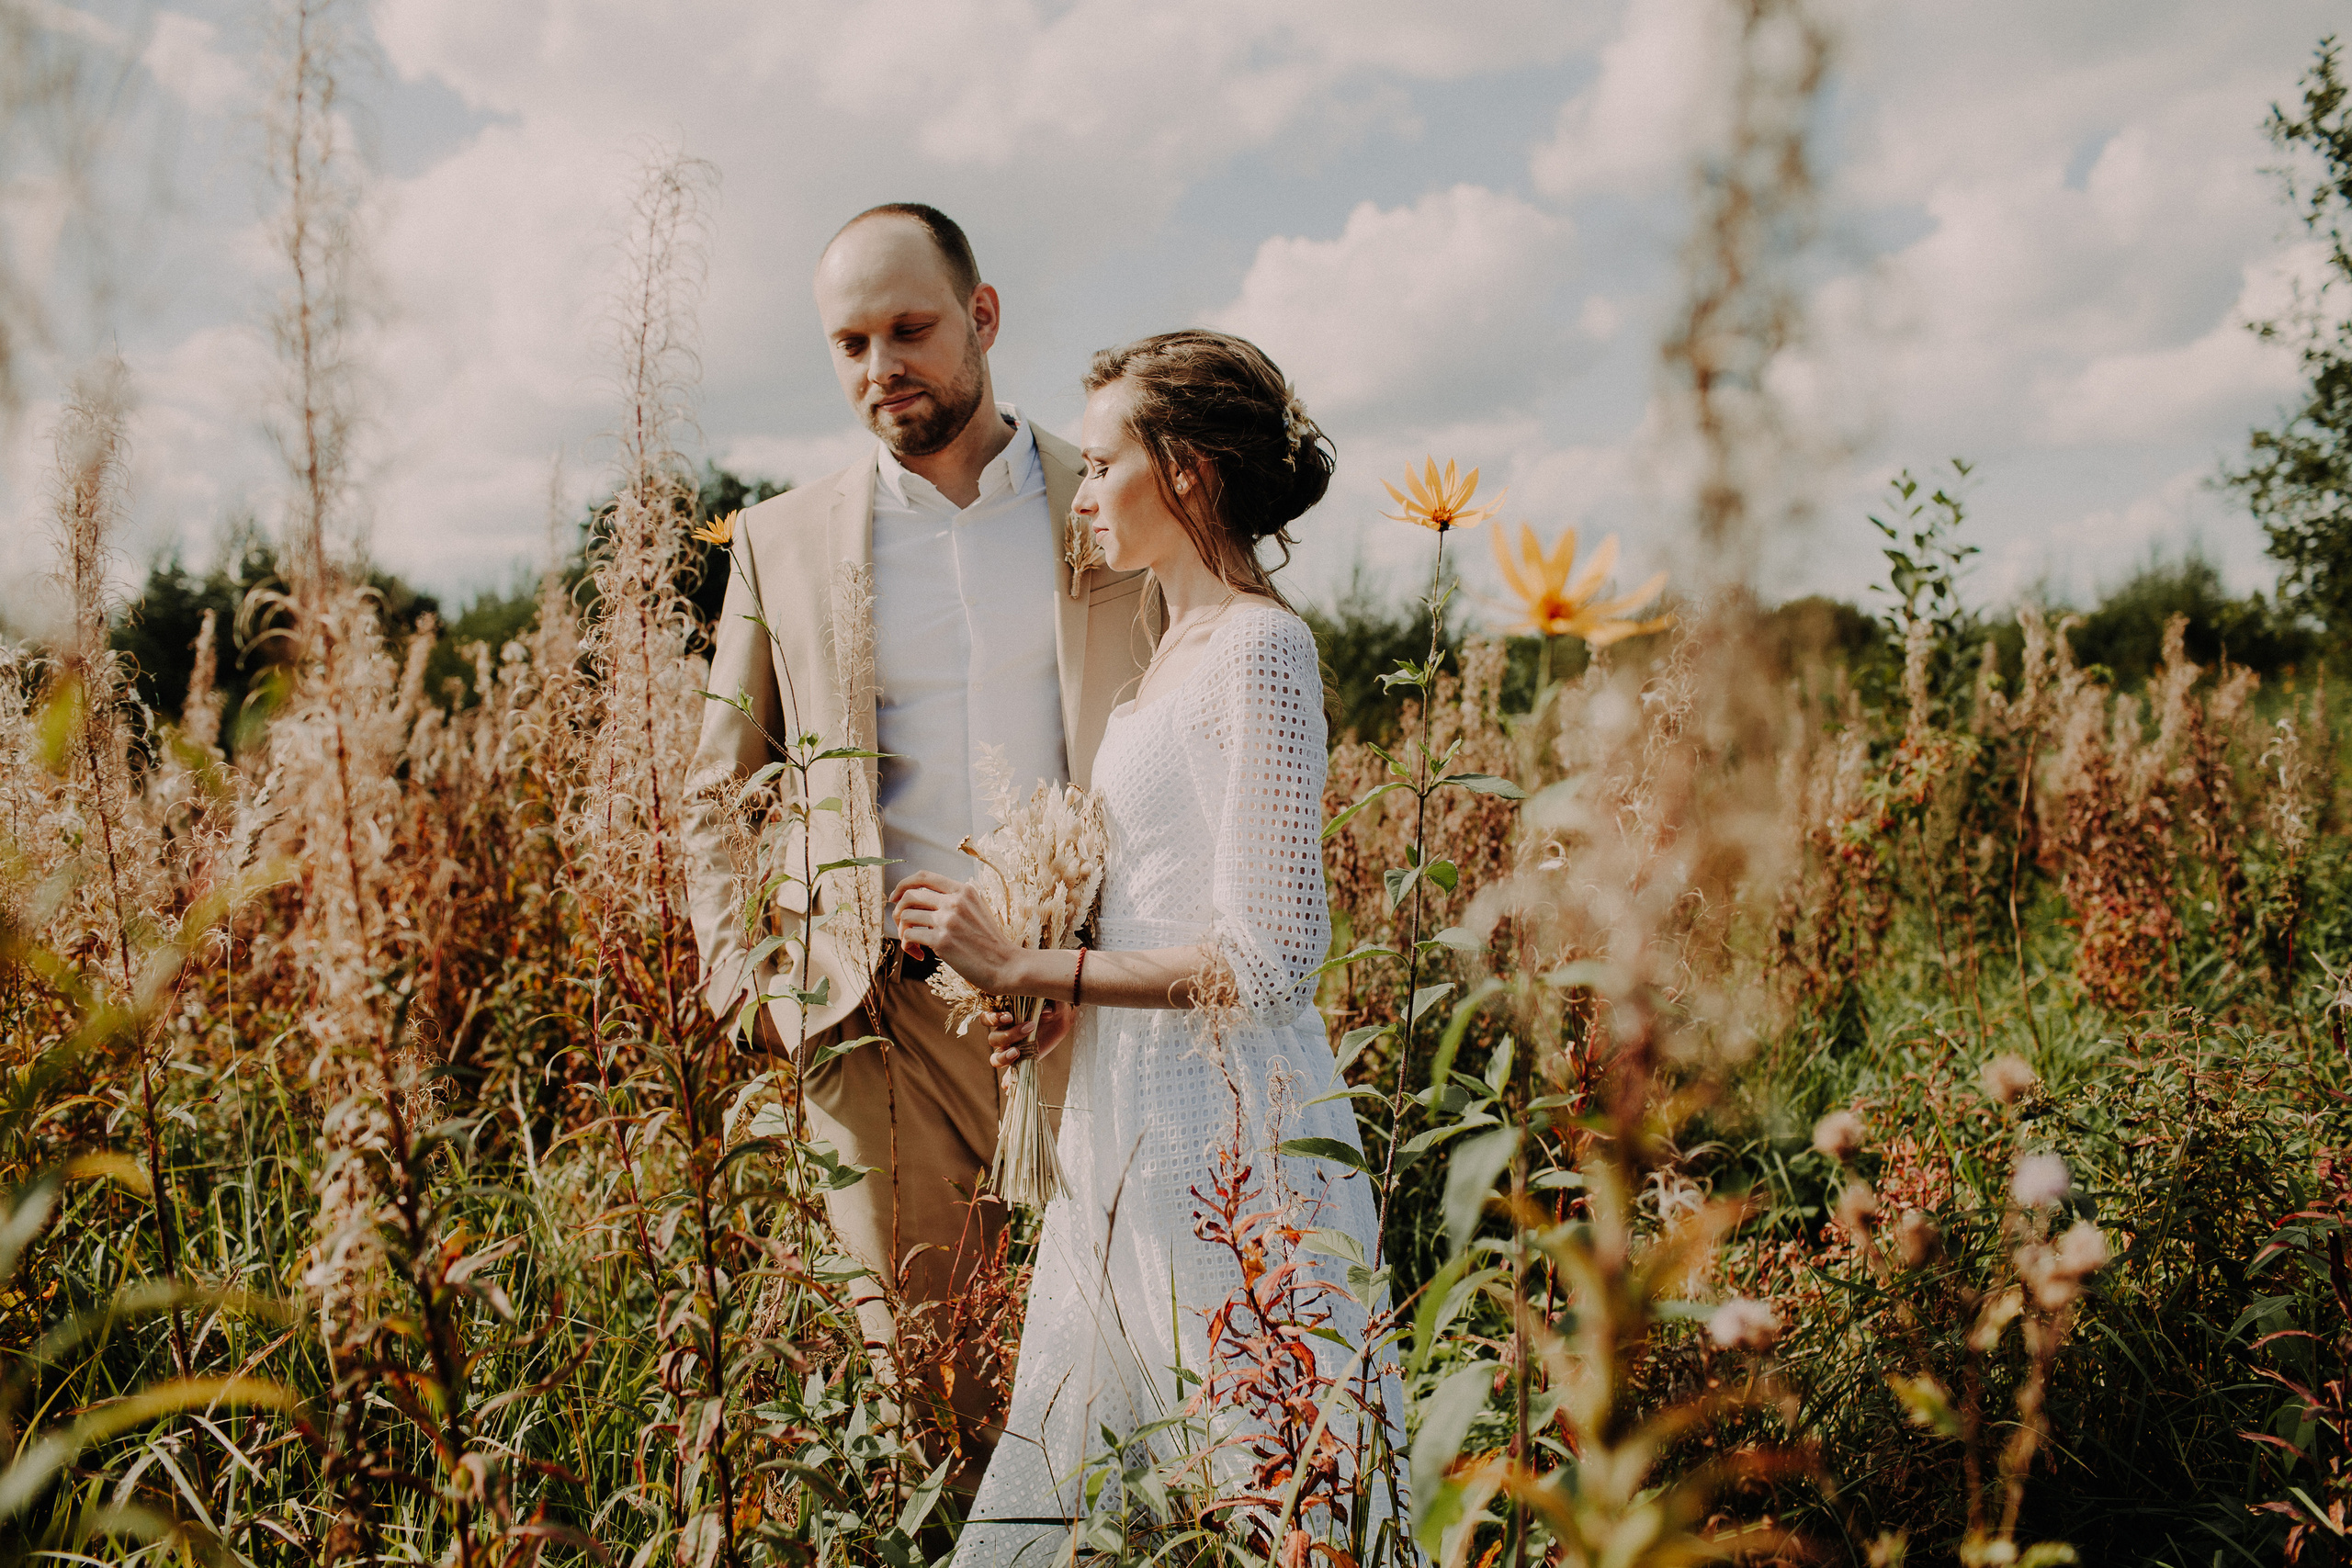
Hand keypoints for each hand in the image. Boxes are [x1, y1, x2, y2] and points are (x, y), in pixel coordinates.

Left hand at [890, 872, 1020, 991]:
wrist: (1007, 966)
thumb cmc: (989, 943)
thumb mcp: (977, 910)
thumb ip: (955, 901)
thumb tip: (921, 902)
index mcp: (963, 891)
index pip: (924, 876)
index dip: (903, 884)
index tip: (895, 897)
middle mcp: (955, 901)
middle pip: (909, 895)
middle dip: (898, 911)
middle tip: (902, 926)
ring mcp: (948, 920)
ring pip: (905, 916)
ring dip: (902, 932)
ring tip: (913, 944)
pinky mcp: (942, 941)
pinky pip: (908, 936)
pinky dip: (907, 947)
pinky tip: (919, 955)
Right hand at [986, 1001, 1074, 1090]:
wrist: (1061, 1017)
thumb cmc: (1051, 1003)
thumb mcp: (1052, 1000)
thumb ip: (1048, 1003)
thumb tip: (1044, 1013)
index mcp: (1004, 1015)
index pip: (986, 1018)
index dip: (993, 1018)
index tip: (1009, 1016)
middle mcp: (1003, 1032)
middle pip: (993, 1039)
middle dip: (1008, 1035)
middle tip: (1030, 1027)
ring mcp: (1011, 1047)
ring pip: (995, 1056)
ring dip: (1004, 1057)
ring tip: (1017, 1052)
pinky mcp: (1021, 1059)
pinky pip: (1009, 1073)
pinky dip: (1007, 1080)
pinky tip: (1008, 1085)